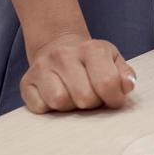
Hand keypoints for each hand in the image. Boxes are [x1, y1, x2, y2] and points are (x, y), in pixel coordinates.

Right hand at [20, 32, 136, 113]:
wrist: (58, 45)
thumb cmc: (91, 60)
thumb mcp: (113, 60)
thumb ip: (124, 74)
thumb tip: (127, 86)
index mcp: (91, 49)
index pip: (107, 83)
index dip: (114, 99)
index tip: (113, 99)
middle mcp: (64, 55)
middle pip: (84, 97)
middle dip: (92, 104)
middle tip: (92, 98)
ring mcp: (42, 67)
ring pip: (60, 102)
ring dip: (71, 107)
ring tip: (74, 97)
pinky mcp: (26, 82)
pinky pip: (40, 107)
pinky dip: (50, 109)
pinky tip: (56, 97)